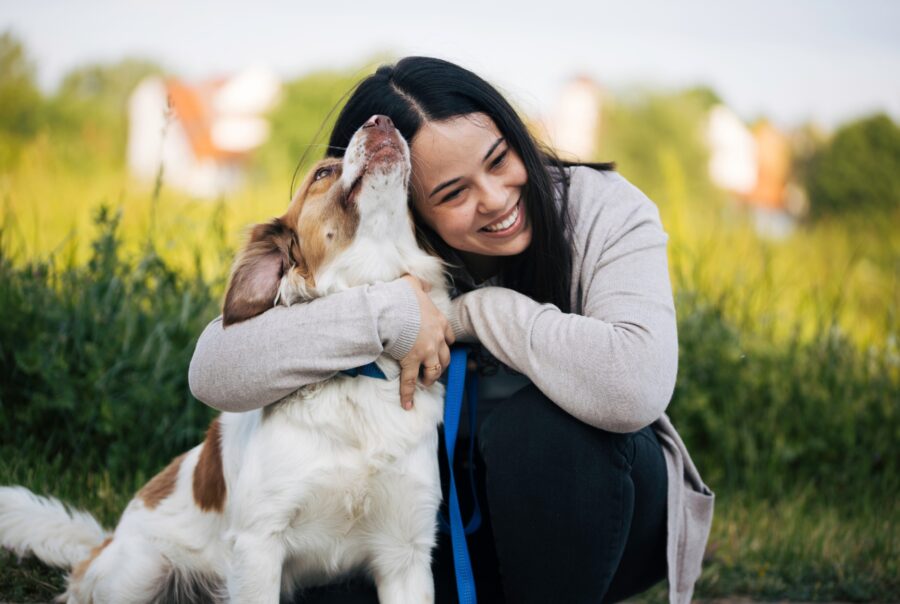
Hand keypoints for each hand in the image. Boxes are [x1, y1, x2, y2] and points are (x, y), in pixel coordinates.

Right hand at [398, 275, 453, 409]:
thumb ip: (420, 284)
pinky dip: (408, 394)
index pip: (449, 336)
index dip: (446, 343)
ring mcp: (425, 352)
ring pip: (434, 371)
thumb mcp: (413, 284)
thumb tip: (422, 282)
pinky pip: (410, 381)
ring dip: (430, 378)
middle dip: (441, 364)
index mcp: (439, 322)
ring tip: (425, 384)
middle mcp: (437, 339)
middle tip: (435, 369)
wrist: (392, 309)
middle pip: (445, 357)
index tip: (443, 348)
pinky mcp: (411, 362)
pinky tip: (408, 404)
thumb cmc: (401, 296)